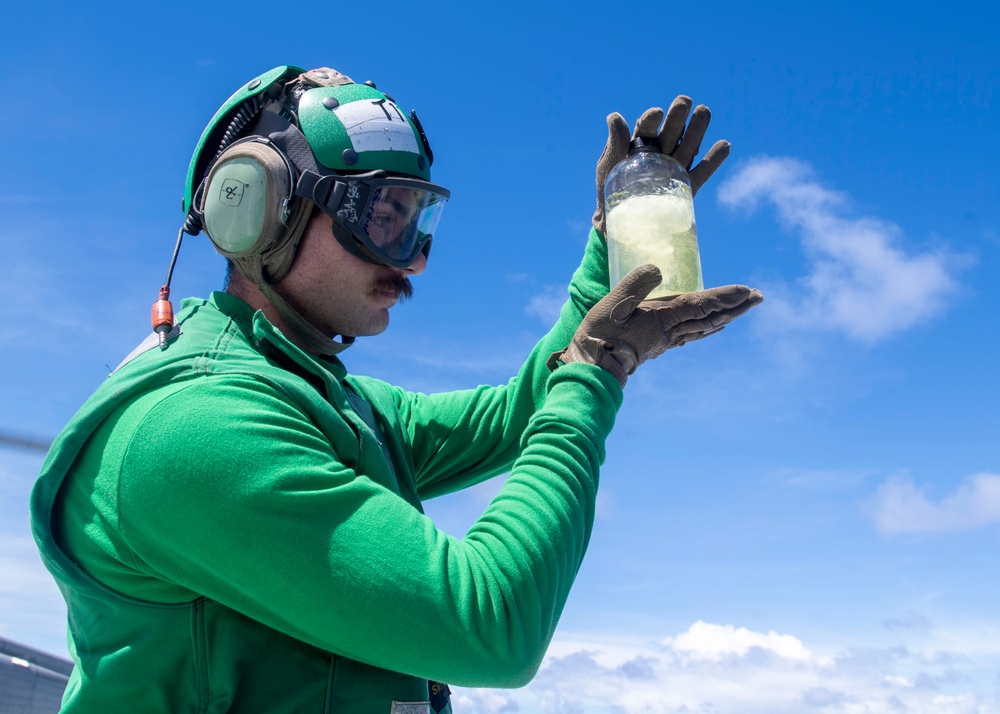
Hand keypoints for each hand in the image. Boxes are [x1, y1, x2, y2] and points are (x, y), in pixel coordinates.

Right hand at [548, 265, 762, 387]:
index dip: (724, 296)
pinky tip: (714, 325)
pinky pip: (692, 335)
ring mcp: (666, 341)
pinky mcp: (658, 345)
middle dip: (736, 307)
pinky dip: (709, 328)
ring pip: (705, 327)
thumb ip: (635, 284)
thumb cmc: (599, 336)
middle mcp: (670, 332)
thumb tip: (658, 268)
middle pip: (711, 318)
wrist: (591, 369)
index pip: (701, 305)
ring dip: (727, 316)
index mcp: (663, 319)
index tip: (747, 290)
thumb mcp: (613, 304)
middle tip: (759, 297)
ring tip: (743, 307)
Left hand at [593, 96, 730, 234]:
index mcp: (640, 144)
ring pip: (688, 147)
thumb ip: (615, 143)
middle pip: (671, 132)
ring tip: (703, 112)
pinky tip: (724, 145)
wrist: (619, 225)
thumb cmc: (609, 192)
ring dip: (697, 130)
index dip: (651, 120)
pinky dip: (713, 160)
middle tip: (684, 101)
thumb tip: (614, 116)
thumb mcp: (608, 166)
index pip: (647, 129)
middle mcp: (660, 152)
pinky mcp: (686, 186)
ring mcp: (674, 168)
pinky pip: (702, 172)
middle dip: (677, 117)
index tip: (656, 114)